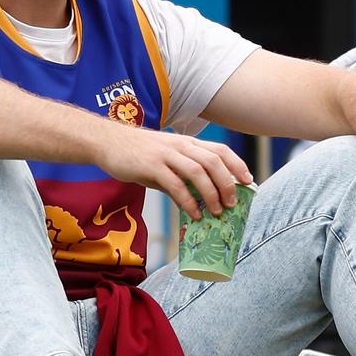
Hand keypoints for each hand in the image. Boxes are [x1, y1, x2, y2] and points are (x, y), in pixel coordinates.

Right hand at [94, 123, 252, 219]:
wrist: (107, 142)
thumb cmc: (138, 153)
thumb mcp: (165, 160)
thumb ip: (182, 177)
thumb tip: (199, 202)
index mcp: (187, 143)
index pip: (220, 150)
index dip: (237, 164)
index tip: (248, 181)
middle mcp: (180, 145)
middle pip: (214, 161)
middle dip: (227, 183)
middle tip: (232, 203)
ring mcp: (166, 154)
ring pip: (198, 171)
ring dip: (211, 193)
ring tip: (216, 212)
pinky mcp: (151, 166)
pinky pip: (175, 184)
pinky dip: (188, 201)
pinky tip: (194, 214)